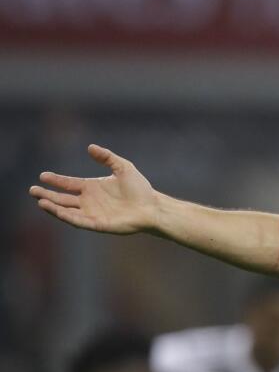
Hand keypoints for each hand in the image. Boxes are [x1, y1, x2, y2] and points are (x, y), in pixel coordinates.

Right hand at [30, 144, 160, 233]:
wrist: (152, 206)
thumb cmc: (140, 188)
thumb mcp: (123, 167)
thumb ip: (106, 157)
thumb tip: (90, 147)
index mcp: (92, 188)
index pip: (69, 184)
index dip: (56, 180)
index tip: (43, 175)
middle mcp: (89, 201)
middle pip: (63, 199)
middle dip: (47, 195)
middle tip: (33, 190)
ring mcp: (92, 213)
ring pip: (67, 211)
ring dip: (53, 207)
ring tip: (40, 201)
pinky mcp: (98, 224)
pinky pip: (79, 221)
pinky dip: (67, 216)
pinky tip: (56, 211)